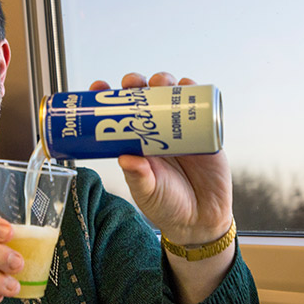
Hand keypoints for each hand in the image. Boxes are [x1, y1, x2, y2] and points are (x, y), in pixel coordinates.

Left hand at [89, 72, 232, 246]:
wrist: (201, 221)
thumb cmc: (167, 206)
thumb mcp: (147, 192)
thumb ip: (138, 177)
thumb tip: (125, 158)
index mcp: (136, 143)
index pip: (119, 114)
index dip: (108, 98)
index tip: (98, 86)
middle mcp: (156, 132)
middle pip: (144, 98)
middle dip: (137, 83)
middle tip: (132, 83)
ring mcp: (180, 130)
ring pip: (170, 96)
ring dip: (164, 82)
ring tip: (160, 82)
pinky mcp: (204, 133)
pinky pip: (200, 106)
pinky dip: (194, 91)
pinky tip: (186, 86)